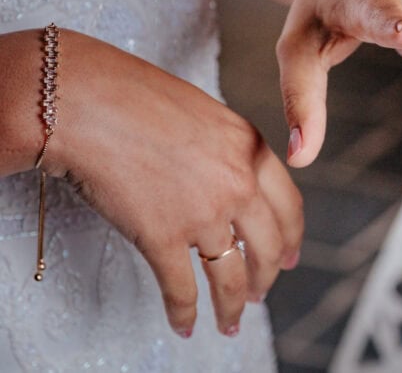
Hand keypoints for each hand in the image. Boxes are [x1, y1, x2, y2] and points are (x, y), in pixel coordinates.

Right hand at [37, 30, 302, 336]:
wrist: (89, 102)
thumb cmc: (136, 98)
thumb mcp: (206, 116)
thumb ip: (227, 152)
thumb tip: (228, 185)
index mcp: (251, 149)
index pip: (288, 206)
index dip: (290, 238)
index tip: (289, 256)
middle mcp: (238, 183)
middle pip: (266, 246)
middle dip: (265, 277)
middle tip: (258, 293)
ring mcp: (204, 213)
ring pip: (230, 276)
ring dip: (231, 306)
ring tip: (229, 322)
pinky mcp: (163, 237)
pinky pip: (182, 289)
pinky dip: (185, 314)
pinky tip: (186, 325)